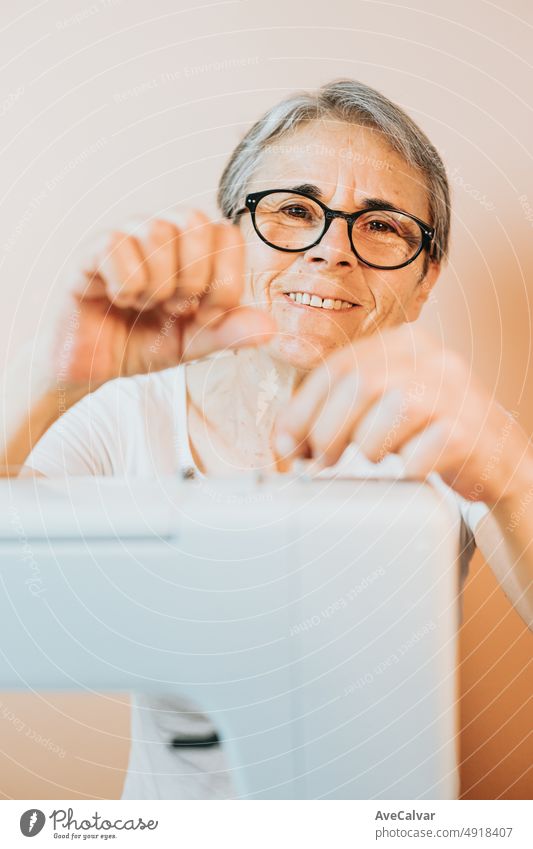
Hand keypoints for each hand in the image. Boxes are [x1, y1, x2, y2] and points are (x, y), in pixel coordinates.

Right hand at [51, 210, 274, 388]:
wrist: (93, 366)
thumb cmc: (144, 343)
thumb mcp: (194, 343)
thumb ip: (228, 333)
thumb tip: (270, 328)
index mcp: (192, 249)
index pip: (228, 234)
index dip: (225, 280)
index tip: (206, 314)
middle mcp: (161, 232)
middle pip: (197, 221)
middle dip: (194, 277)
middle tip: (176, 308)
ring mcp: (125, 236)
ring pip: (159, 231)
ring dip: (159, 284)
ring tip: (147, 305)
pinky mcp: (90, 251)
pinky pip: (117, 245)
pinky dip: (126, 284)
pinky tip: (119, 300)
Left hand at [274, 324, 529, 504]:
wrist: (498, 459)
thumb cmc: (430, 431)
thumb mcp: (384, 406)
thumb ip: (338, 409)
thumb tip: (283, 438)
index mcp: (406, 343)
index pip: (339, 366)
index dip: (303, 408)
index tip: (285, 442)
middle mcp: (434, 360)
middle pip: (360, 385)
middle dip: (328, 429)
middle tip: (320, 460)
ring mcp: (456, 394)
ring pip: (391, 411)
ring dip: (368, 445)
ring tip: (374, 457)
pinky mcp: (470, 432)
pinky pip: (421, 451)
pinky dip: (406, 466)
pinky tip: (411, 467)